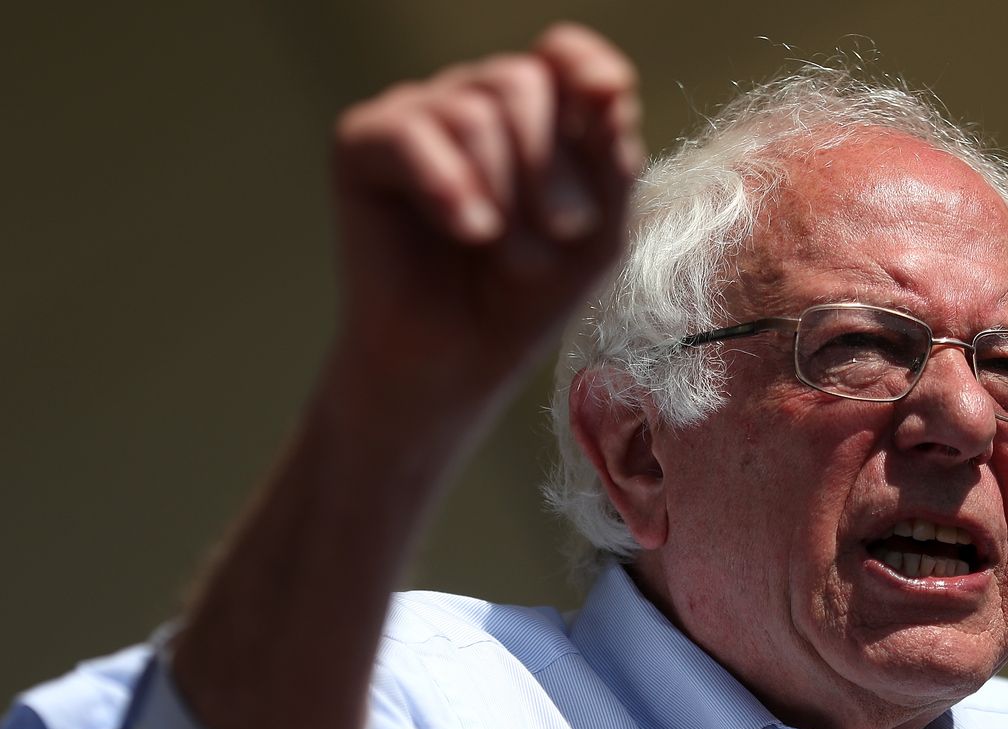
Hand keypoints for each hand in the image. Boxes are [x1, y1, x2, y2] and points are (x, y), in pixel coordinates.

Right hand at [328, 23, 642, 416]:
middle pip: (521, 82)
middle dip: (552, 167)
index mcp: (534, 114)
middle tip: (565, 233)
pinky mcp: (361, 146)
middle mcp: (472, 100)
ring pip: (472, 112)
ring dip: (508, 193)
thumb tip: (613, 89)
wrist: (456, 364)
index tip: (609, 103)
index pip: (561, 53)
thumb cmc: (527, 299)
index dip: (587, 67)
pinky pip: (408, 134)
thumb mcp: (596, 237)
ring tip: (514, 257)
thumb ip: (613, 164)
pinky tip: (470, 230)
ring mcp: (415, 117)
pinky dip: (447, 184)